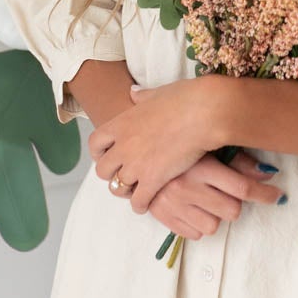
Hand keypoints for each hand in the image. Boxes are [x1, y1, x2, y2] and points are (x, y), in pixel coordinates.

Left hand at [87, 77, 227, 215]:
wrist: (203, 113)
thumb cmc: (184, 99)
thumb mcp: (157, 93)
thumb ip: (142, 96)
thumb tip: (133, 93)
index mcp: (121, 123)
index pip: (95, 143)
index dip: (98, 153)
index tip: (106, 156)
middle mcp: (123, 146)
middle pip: (102, 170)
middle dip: (111, 174)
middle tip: (123, 175)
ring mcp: (136, 164)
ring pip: (117, 187)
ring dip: (125, 191)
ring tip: (135, 192)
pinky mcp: (153, 180)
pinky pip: (138, 201)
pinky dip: (140, 205)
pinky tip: (147, 204)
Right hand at [89, 141, 283, 239]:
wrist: (132, 143)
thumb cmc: (176, 137)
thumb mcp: (206, 142)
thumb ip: (238, 159)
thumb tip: (269, 172)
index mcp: (199, 165)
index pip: (243, 188)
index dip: (266, 194)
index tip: (277, 196)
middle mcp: (187, 186)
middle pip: (232, 210)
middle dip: (238, 204)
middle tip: (233, 195)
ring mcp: (173, 203)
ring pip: (213, 226)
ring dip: (216, 215)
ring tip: (209, 200)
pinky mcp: (162, 216)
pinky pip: (193, 233)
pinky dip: (198, 224)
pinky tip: (195, 208)